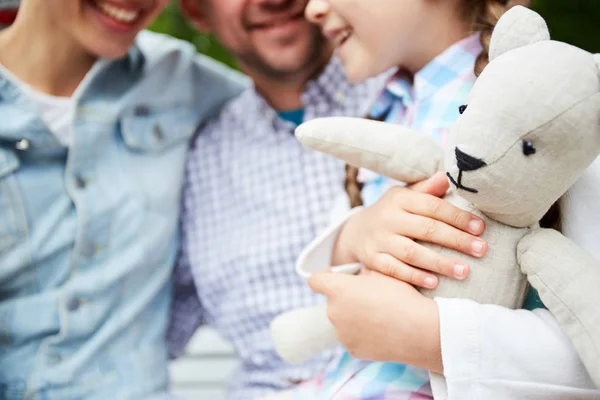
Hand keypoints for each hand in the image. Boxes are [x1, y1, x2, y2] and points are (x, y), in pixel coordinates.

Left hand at [308, 269, 442, 372]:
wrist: (419, 330)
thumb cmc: (401, 296)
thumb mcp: (381, 271)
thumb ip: (362, 270)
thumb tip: (357, 273)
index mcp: (337, 290)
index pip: (315, 280)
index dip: (324, 277)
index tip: (336, 277)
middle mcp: (333, 313)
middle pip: (332, 301)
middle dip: (346, 298)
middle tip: (370, 297)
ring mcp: (342, 334)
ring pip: (343, 321)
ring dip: (354, 317)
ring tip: (379, 315)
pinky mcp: (352, 350)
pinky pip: (353, 337)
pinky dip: (363, 334)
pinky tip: (382, 330)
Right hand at [332, 172, 487, 288]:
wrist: (356, 231)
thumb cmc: (393, 212)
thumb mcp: (406, 195)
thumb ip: (428, 188)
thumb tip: (450, 174)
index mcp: (400, 198)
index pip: (433, 206)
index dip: (458, 217)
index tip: (480, 228)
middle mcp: (388, 218)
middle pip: (426, 229)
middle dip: (456, 240)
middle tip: (481, 250)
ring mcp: (379, 239)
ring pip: (411, 252)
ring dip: (439, 262)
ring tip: (464, 271)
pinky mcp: (372, 259)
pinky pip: (394, 269)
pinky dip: (414, 276)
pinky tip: (434, 282)